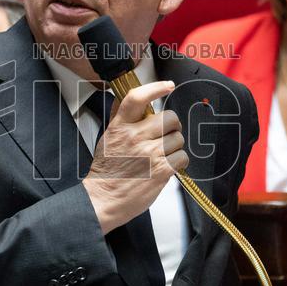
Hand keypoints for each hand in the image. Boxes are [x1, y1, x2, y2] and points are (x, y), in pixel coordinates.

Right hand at [83, 81, 186, 233]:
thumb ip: (119, 117)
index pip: (137, 98)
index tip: (167, 86)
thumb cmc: (106, 171)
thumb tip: (128, 98)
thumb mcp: (108, 138)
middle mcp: (135, 137)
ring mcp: (149, 154)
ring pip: (178, 138)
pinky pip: (182, 157)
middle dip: (172, 126)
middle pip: (169, 118)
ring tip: (161, 155)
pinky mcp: (161, 170)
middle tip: (166, 134)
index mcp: (120, 127)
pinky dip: (178, 162)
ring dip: (174, 146)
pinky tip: (166, 166)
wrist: (104, 199)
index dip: (155, 88)